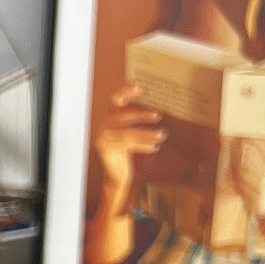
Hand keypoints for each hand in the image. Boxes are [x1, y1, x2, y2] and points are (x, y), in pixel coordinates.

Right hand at [94, 83, 163, 205]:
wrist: (116, 177)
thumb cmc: (126, 155)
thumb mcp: (131, 136)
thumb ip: (135, 124)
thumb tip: (156, 111)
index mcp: (108, 119)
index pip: (115, 101)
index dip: (125, 92)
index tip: (139, 86)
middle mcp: (103, 126)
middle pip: (121, 115)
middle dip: (140, 115)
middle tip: (157, 116)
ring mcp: (103, 138)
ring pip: (127, 132)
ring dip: (146, 133)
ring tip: (161, 135)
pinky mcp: (106, 149)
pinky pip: (128, 144)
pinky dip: (143, 145)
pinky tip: (155, 147)